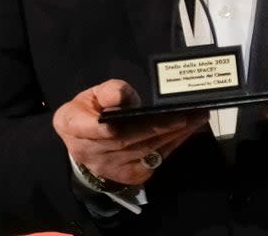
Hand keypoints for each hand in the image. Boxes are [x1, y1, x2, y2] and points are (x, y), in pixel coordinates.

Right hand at [52, 79, 207, 185]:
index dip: (102, 129)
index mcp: (72, 126)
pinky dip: (173, 144)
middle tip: (186, 113)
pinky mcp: (129, 175)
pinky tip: (188, 131)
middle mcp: (89, 151)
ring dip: (173, 135)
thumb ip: (108, 91)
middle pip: (126, 140)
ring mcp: (110, 167)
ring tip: (195, 118)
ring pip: (143, 150)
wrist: (88, 144)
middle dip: (158, 127)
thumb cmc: (91, 112)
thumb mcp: (93, 94)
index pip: (87, 128)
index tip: (116, 125)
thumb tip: (119, 95)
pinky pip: (154, 159)